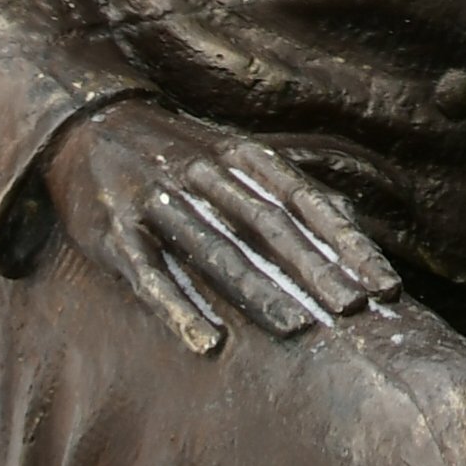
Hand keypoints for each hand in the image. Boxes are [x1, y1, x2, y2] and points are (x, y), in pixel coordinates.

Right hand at [43, 96, 401, 356]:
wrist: (85, 124)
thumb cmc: (175, 150)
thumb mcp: (233, 153)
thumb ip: (287, 188)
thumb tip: (351, 224)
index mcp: (239, 156)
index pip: (305, 201)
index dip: (346, 243)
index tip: (381, 285)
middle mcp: (203, 174)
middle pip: (268, 227)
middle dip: (314, 270)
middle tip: (353, 312)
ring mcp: (157, 201)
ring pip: (215, 250)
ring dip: (258, 290)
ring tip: (298, 327)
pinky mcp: (114, 231)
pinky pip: (150, 274)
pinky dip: (179, 307)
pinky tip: (207, 341)